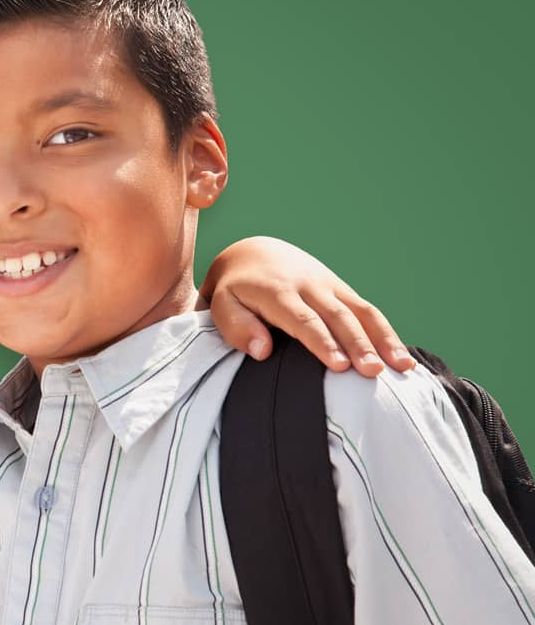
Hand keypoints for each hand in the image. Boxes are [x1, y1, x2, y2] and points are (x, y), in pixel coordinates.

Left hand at [200, 236, 414, 377]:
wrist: (254, 252)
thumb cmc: (234, 289)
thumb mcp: (221, 303)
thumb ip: (237, 326)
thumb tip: (263, 351)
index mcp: (277, 292)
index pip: (303, 320)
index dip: (322, 342)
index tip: (339, 366)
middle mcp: (309, 286)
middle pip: (338, 317)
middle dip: (358, 345)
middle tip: (373, 372)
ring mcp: (330, 286)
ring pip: (361, 311)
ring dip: (383, 339)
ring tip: (402, 368)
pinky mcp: (342, 290)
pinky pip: (368, 310)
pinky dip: (387, 333)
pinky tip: (402, 358)